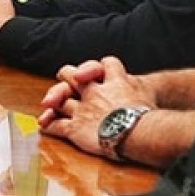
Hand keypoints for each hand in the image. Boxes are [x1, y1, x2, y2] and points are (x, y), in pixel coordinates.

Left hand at [38, 57, 155, 157]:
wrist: (137, 132)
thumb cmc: (150, 117)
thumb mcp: (147, 96)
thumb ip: (140, 92)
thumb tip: (146, 96)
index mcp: (115, 81)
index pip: (107, 64)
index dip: (101, 68)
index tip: (99, 72)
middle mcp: (95, 92)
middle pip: (72, 75)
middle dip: (68, 76)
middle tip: (65, 78)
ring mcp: (82, 108)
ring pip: (59, 98)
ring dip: (53, 100)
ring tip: (48, 103)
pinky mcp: (75, 128)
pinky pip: (56, 125)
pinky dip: (49, 126)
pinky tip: (44, 127)